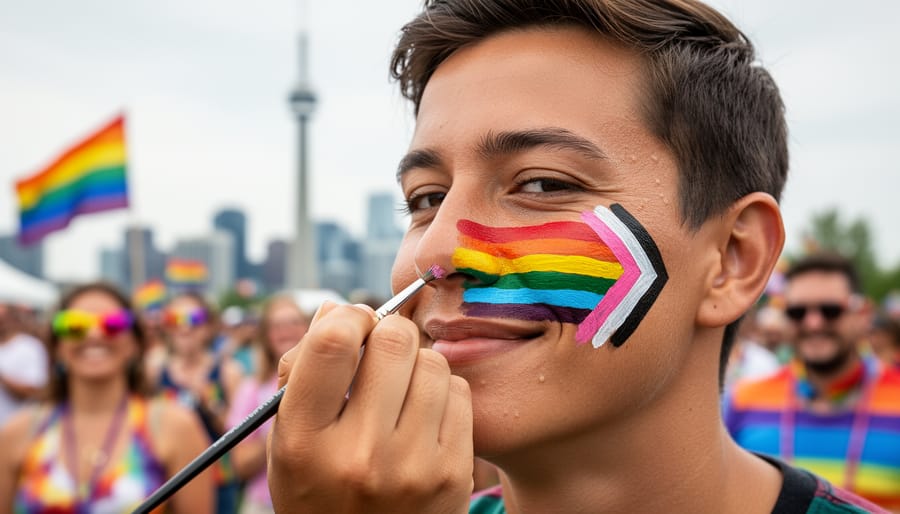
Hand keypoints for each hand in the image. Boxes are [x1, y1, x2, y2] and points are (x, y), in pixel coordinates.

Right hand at [268, 302, 473, 513]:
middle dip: (388, 333)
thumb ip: (304, 371)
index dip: (347, 317)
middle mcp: (359, 455)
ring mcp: (412, 467)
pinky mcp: (453, 474)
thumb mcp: (289, 438)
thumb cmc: (320, 484)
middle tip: (381, 350)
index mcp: (305, 441)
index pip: (332, 343)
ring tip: (400, 389)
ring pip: (433, 361)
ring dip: (417, 362)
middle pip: (395, 340)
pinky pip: (459, 392)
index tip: (352, 325)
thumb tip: (339, 309)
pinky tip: (422, 414)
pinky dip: (442, 392)